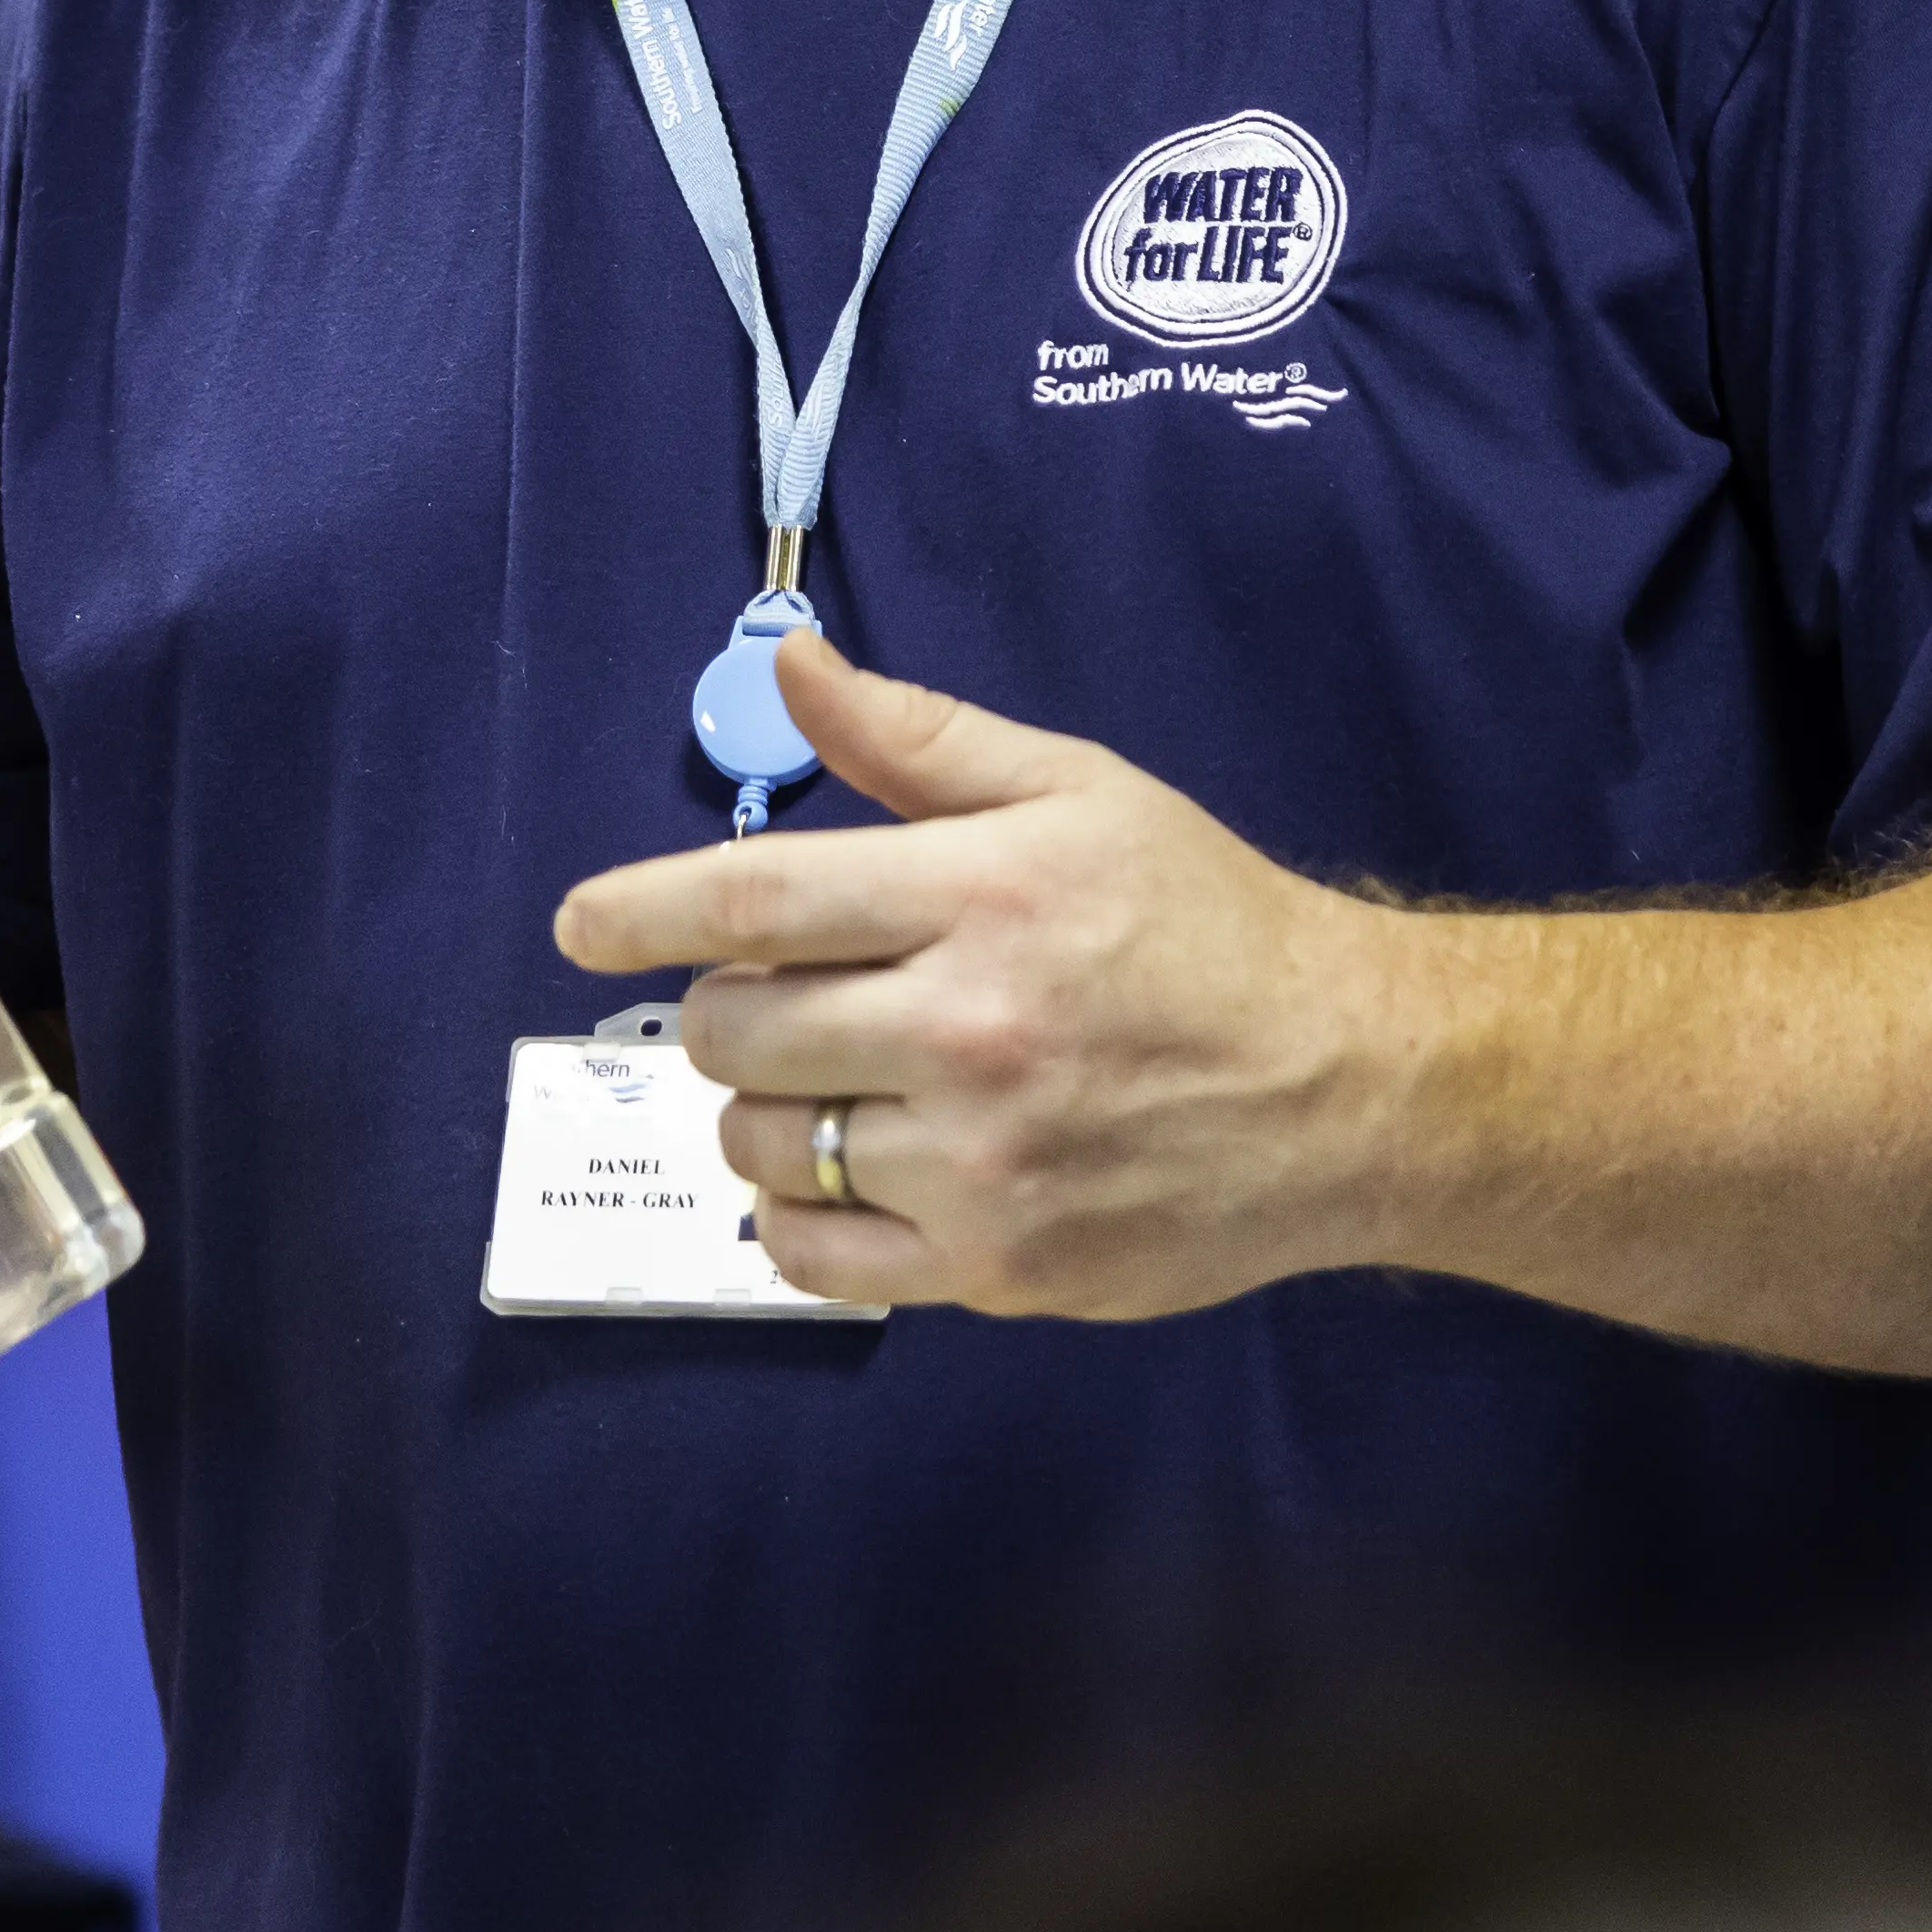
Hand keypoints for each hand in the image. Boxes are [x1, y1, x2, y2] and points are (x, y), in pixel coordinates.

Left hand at [547, 637, 1414, 1315]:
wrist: (1351, 1087)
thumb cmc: (1208, 923)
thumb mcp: (1080, 793)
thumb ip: (922, 740)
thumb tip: (791, 667)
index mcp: (983, 894)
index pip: (752, 901)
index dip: (637, 907)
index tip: (579, 922)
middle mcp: (969, 1029)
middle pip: (739, 1029)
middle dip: (731, 1008)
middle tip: (789, 999)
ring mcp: (980, 1160)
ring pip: (763, 1145)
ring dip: (766, 1111)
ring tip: (842, 1084)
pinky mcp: (996, 1264)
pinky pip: (814, 1259)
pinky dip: (798, 1221)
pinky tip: (854, 1175)